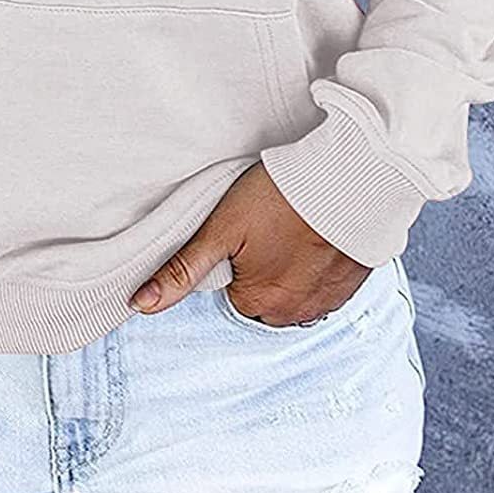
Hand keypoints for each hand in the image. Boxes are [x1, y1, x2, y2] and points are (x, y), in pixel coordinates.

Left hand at [128, 161, 370, 325]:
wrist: (347, 179)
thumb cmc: (279, 198)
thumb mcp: (220, 228)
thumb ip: (182, 269)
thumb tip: (140, 304)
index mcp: (259, 304)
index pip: (234, 295)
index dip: (235, 263)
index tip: (244, 236)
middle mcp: (296, 313)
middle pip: (265, 299)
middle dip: (265, 272)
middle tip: (269, 229)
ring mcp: (328, 300)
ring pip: (297, 294)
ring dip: (294, 271)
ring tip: (293, 229)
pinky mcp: (352, 284)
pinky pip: (327, 285)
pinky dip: (321, 267)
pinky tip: (317, 236)